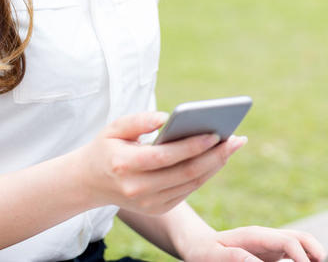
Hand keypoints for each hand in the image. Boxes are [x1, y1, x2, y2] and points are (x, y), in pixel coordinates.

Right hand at [76, 111, 246, 214]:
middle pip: (185, 173)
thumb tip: (166, 118)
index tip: (216, 133)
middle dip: (215, 155)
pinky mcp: (158, 209)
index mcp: (124, 165)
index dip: (192, 146)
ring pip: (192, 184)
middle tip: (237, 138)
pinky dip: (206, 174)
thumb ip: (138, 120)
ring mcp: (149, 203)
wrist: (90, 183)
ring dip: (216, 165)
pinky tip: (219, 157)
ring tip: (233, 144)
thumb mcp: (114, 128)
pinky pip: (189, 190)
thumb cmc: (106, 148)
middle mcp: (138, 189)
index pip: (165, 156)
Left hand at [180, 226, 325, 261]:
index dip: (302, 258)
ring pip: (301, 245)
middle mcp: (268, 237)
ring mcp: (271, 245)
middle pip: (302, 238)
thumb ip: (235, 257)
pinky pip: (294, 254)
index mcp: (257, 235)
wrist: (199, 245)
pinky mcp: (271, 254)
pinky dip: (304, 261)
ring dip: (313, 256)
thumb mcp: (214, 256)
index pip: (289, 242)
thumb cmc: (204, 251)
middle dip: (317, 252)